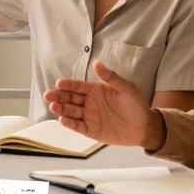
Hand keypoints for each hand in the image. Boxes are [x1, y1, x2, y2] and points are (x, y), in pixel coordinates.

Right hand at [42, 61, 160, 146]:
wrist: (144, 127)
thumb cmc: (136, 105)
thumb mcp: (126, 88)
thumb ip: (111, 77)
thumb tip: (97, 63)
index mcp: (95, 90)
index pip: (77, 86)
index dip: (67, 85)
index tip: (59, 83)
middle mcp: (89, 103)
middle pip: (70, 99)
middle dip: (58, 97)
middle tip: (48, 96)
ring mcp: (89, 116)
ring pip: (71, 112)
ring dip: (61, 110)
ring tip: (53, 107)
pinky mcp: (91, 130)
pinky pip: (78, 127)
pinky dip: (70, 124)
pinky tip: (63, 120)